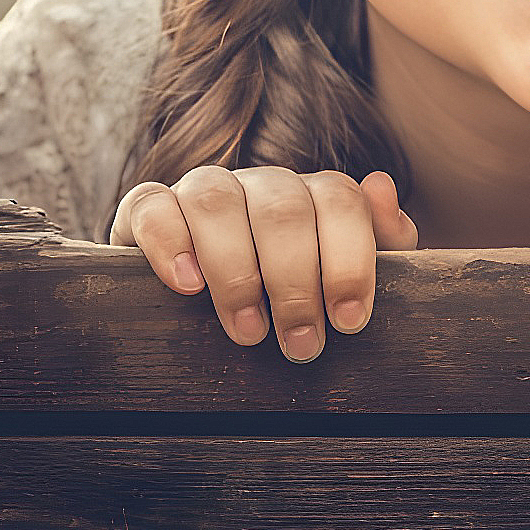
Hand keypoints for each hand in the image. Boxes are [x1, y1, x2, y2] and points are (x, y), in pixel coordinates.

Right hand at [111, 166, 418, 361]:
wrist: (203, 307)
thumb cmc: (289, 296)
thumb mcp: (341, 277)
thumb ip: (378, 241)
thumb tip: (383, 191)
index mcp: (311, 194)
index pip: (339, 199)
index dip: (348, 259)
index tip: (349, 320)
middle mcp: (259, 184)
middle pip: (281, 207)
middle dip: (295, 281)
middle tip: (301, 344)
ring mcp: (202, 190)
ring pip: (216, 200)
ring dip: (235, 270)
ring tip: (248, 331)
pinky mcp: (147, 208)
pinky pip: (152, 206)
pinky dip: (169, 242)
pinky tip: (188, 286)